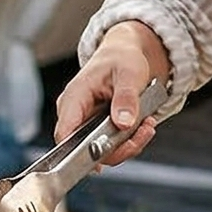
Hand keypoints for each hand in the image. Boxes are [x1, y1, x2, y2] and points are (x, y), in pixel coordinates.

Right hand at [52, 22, 168, 164]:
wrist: (126, 55)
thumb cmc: (121, 58)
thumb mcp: (129, 73)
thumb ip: (126, 98)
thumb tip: (123, 122)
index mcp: (74, 97)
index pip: (64, 133)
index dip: (78, 152)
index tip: (103, 157)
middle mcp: (77, 114)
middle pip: (87, 149)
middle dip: (119, 147)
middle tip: (143, 131)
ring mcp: (88, 124)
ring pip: (103, 152)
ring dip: (129, 144)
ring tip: (147, 124)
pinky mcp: (100, 131)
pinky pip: (113, 147)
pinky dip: (131, 141)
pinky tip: (144, 125)